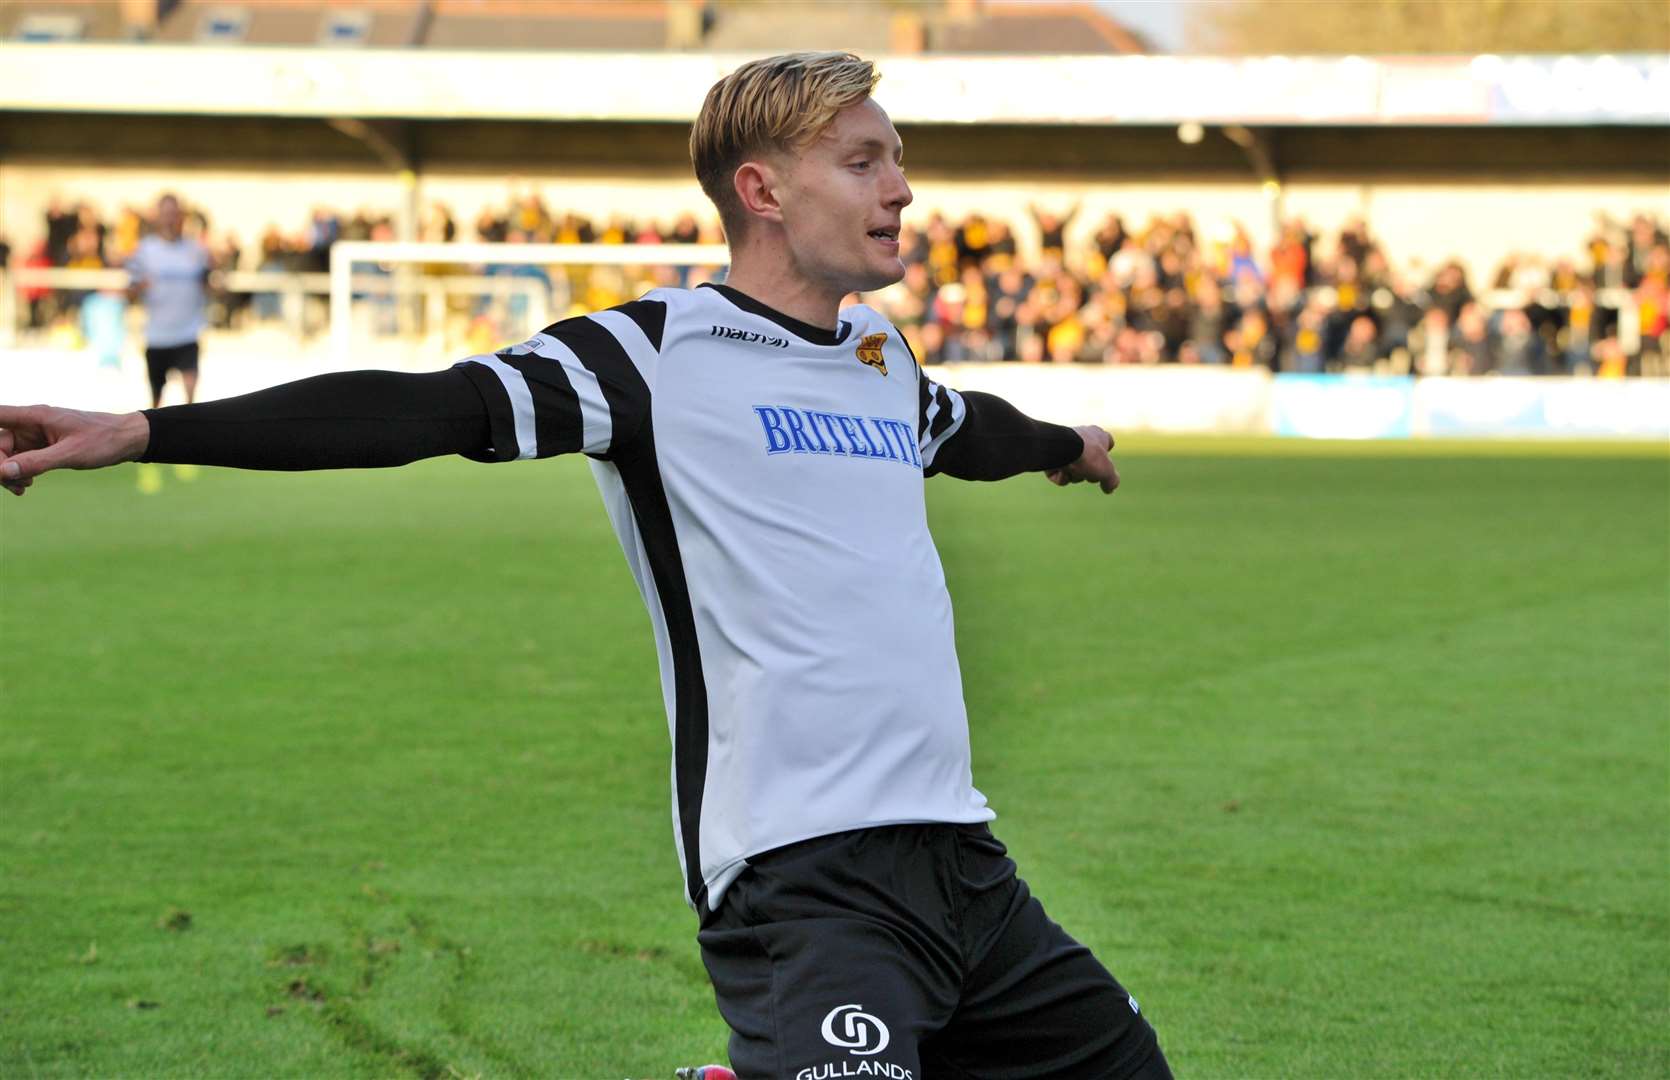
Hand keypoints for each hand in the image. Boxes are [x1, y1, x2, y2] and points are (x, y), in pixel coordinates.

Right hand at [0, 406, 150, 495]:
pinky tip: (26, 486)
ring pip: (8, 454)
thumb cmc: (103, 440)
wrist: (128, 440)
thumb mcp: (71, 454)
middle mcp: (31, 424)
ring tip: (22, 488)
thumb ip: (36, 462)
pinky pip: (22, 460)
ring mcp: (36, 436)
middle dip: (0, 465)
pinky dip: (20, 473)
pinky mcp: (43, 447)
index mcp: (35, 416)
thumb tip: (2, 471)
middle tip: (12, 484)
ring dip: (9, 472)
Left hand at [1045, 425, 1119, 493]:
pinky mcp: (1051, 455)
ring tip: (1073, 469)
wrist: (1060, 449)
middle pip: (1089, 463)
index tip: (1104, 464)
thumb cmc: (1088, 456)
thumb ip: (1112, 481)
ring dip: (1074, 476)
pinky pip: (1059, 473)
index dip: (1107, 456)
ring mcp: (1064, 446)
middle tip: (1088, 473)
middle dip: (1088, 473)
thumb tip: (1110, 489)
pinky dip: (1061, 477)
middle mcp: (1081, 437)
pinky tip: (1062, 471)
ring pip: (1073, 469)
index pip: (1108, 443)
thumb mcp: (1107, 471)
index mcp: (1098, 435)